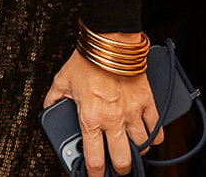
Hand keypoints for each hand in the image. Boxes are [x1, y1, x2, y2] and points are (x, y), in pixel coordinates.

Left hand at [44, 45, 162, 175]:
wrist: (110, 41)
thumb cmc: (87, 59)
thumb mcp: (61, 81)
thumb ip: (54, 99)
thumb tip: (49, 108)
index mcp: (90, 119)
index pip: (94, 159)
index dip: (94, 174)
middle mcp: (113, 120)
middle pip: (122, 160)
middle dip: (119, 169)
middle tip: (115, 167)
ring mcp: (132, 112)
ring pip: (142, 146)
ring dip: (136, 151)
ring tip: (131, 148)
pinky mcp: (147, 102)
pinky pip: (156, 128)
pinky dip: (154, 135)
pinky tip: (148, 135)